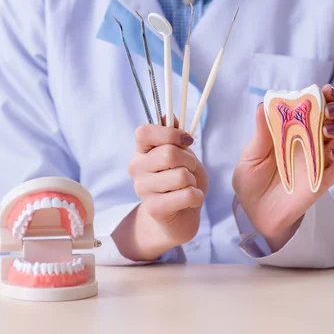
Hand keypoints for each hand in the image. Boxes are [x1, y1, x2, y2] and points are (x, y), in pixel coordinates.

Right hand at [112, 119, 207, 260]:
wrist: (179, 218)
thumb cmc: (181, 183)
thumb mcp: (182, 155)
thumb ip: (175, 136)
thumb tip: (168, 115)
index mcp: (142, 151)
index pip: (143, 132)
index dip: (169, 134)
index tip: (186, 141)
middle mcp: (137, 168)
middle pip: (169, 153)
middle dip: (189, 161)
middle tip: (190, 170)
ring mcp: (142, 189)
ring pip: (181, 176)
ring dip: (193, 181)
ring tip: (188, 187)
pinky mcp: (154, 208)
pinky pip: (186, 195)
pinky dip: (197, 196)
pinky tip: (191, 200)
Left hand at [232, 85, 333, 250]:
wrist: (254, 211)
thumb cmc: (251, 179)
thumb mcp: (252, 155)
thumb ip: (262, 132)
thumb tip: (263, 104)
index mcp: (296, 130)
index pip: (317, 108)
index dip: (326, 97)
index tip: (326, 90)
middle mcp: (313, 142)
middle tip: (330, 110)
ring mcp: (321, 160)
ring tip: (328, 131)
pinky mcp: (325, 179)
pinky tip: (333, 155)